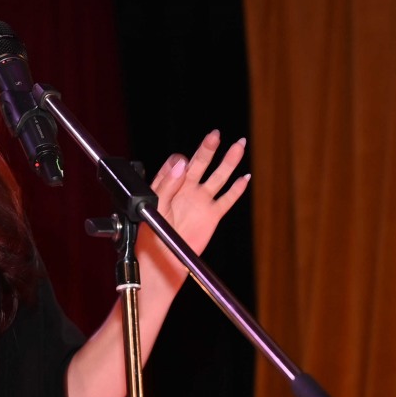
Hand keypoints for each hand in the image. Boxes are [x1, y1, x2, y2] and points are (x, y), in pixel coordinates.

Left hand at [147, 130, 248, 268]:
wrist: (162, 262)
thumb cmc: (151, 236)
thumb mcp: (154, 207)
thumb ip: (166, 185)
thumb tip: (182, 165)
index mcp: (169, 184)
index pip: (177, 163)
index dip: (180, 161)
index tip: (182, 166)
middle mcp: (186, 189)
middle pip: (200, 163)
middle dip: (208, 148)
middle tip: (215, 134)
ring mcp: (200, 201)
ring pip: (218, 176)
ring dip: (228, 161)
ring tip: (238, 145)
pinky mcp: (212, 215)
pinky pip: (227, 199)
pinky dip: (237, 190)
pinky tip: (244, 178)